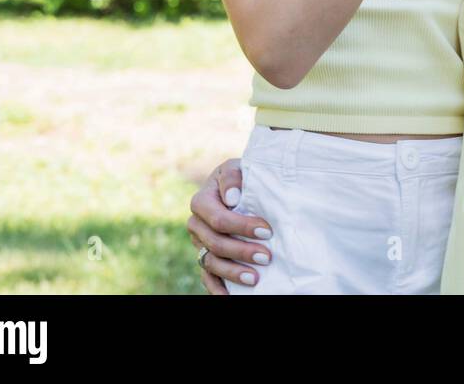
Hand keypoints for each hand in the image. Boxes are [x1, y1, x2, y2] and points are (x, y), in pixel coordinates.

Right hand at [186, 158, 271, 293]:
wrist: (237, 185)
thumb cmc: (241, 176)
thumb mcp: (237, 167)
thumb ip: (232, 177)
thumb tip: (232, 198)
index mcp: (201, 201)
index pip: (219, 219)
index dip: (242, 227)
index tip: (267, 231)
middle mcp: (196, 224)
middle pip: (215, 243)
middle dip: (242, 251)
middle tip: (267, 257)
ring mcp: (199, 244)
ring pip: (211, 263)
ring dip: (233, 273)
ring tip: (256, 279)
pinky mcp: (205, 257)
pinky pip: (207, 277)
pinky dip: (217, 288)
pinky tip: (231, 297)